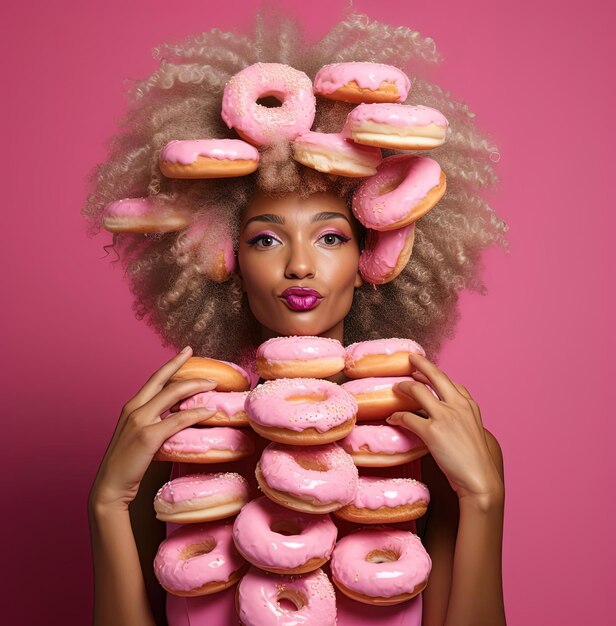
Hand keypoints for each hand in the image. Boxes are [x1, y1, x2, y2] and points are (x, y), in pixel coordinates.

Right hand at [89, 346, 216, 510]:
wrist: (110, 487)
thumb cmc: (127, 465)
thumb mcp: (139, 436)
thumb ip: (155, 423)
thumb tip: (178, 416)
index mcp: (132, 407)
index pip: (155, 379)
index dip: (172, 364)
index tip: (186, 352)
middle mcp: (134, 409)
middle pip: (164, 380)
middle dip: (185, 367)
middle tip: (205, 364)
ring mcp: (140, 421)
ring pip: (173, 395)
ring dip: (196, 387)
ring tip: (214, 385)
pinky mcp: (148, 436)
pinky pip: (178, 420)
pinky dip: (195, 413)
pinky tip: (209, 411)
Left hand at [386, 352, 502, 502]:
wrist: (480, 480)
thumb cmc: (477, 462)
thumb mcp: (475, 433)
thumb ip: (461, 420)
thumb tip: (446, 419)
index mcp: (469, 406)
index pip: (451, 382)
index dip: (435, 374)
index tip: (424, 371)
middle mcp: (458, 406)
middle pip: (435, 376)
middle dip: (421, 364)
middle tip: (410, 359)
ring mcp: (444, 417)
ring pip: (417, 390)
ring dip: (403, 387)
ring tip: (395, 388)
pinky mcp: (432, 432)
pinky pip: (407, 417)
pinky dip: (397, 416)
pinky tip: (392, 419)